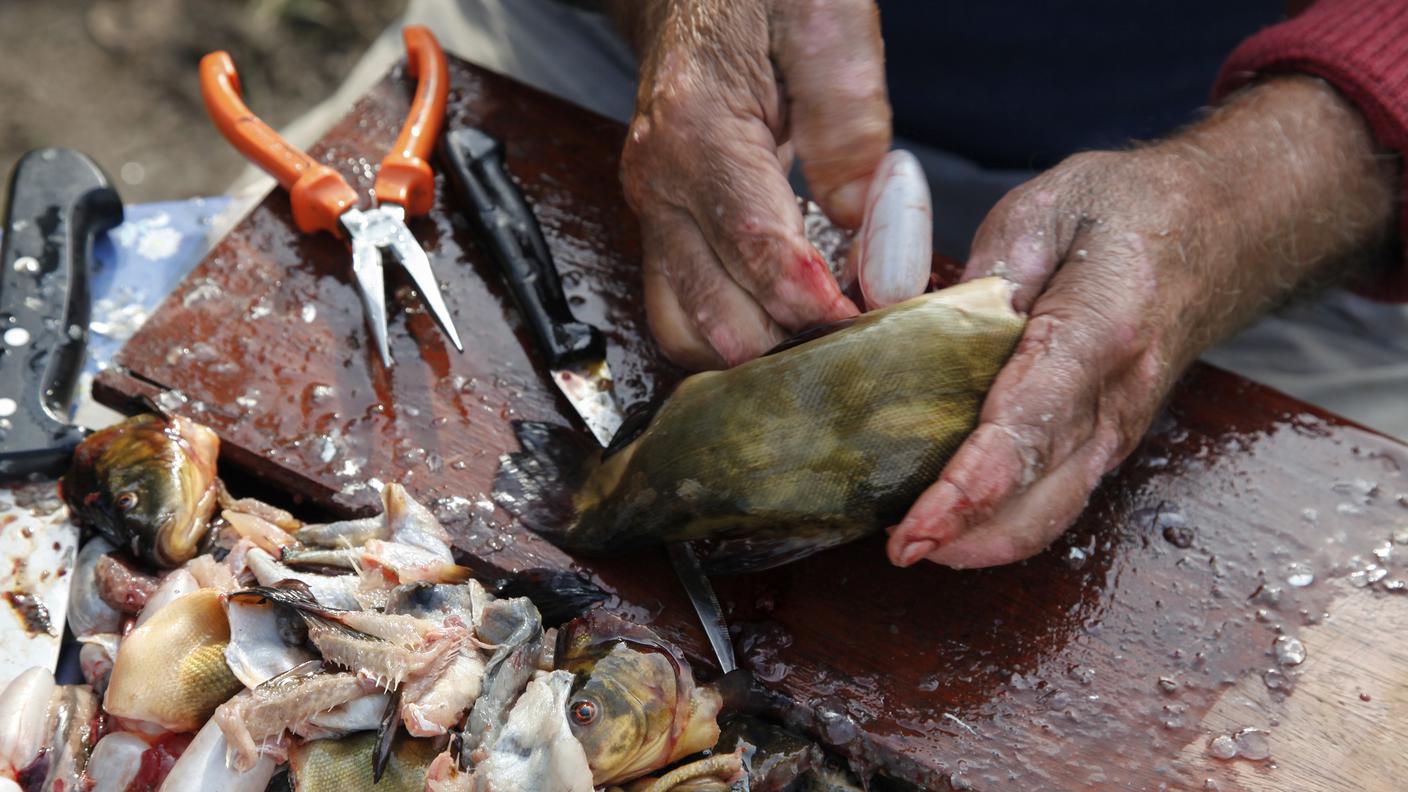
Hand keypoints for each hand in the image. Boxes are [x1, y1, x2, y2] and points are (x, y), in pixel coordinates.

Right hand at [607, 0, 890, 367]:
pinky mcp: (662, 233)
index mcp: (697, 133)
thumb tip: (860, 218)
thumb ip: (846, 118)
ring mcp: (654, 217)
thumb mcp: (821, 19)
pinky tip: (793, 313)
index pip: (753, 246)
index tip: (870, 322)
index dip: (815, 300)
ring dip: (760, 347)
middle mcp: (660, 188)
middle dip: (793, 339)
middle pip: (716, 319)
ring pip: (690, 335)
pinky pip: (688, 313)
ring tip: (826, 324)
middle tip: (865, 324)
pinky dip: (740, 331)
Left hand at [886, 76, 1397, 569]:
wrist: (1223, 225)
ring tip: (915, 541)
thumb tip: (916, 320)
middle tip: (900, 548)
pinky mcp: (1109, 441)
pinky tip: (954, 522)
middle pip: (1044, 492)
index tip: (921, 521)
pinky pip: (1058, 497)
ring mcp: (1120, 429)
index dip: (973, 482)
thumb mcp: (1045, 209)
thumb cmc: (1128, 211)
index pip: (1030, 423)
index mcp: (1101, 329)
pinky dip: (1006, 522)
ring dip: (984, 539)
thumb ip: (983, 274)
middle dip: (970, 533)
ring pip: (1055, 510)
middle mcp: (1118, 398)